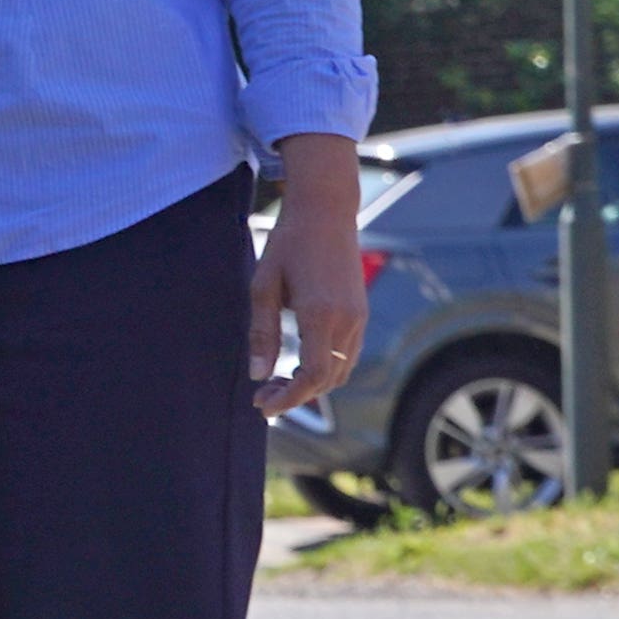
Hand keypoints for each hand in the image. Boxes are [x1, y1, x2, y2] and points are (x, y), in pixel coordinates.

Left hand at [255, 135, 367, 417]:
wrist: (325, 213)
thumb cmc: (287, 246)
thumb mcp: (263, 286)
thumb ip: (262, 333)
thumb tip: (258, 375)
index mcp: (321, 314)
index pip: (314, 376)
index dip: (290, 398)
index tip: (264, 406)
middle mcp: (347, 320)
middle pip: (328, 380)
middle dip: (295, 396)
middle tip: (261, 397)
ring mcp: (359, 317)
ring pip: (340, 371)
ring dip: (310, 385)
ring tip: (275, 383)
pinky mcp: (361, 313)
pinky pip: (346, 355)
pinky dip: (324, 370)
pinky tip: (297, 366)